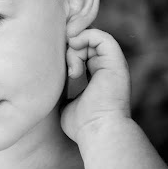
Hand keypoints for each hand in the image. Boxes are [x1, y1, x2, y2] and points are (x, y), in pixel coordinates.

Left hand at [61, 28, 130, 143]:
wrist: (97, 131)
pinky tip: (74, 52)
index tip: (51, 56)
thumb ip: (62, 90)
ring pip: (90, 37)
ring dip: (74, 45)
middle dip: (67, 41)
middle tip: (57, 54)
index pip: (80, 49)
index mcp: (96, 74)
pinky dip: (84, 38)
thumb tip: (52, 86)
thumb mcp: (66, 101)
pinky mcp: (116, 61)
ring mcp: (112, 63)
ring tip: (70, 68)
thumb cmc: (81, 124)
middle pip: (84, 38)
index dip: (66, 46)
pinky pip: (101, 37)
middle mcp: (105, 66)